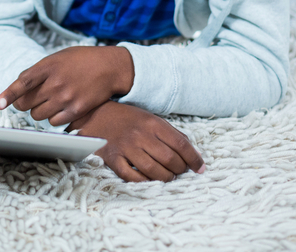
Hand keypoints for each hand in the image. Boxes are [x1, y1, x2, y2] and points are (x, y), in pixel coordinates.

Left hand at [0, 46, 134, 125]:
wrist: (110, 67)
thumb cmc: (81, 60)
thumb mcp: (58, 57)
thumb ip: (39, 71)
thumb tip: (21, 88)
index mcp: (48, 66)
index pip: (23, 83)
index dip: (9, 94)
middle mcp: (55, 83)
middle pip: (27, 103)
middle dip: (24, 104)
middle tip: (32, 100)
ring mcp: (66, 97)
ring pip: (38, 115)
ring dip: (40, 112)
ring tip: (51, 101)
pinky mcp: (76, 110)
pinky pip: (54, 122)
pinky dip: (54, 118)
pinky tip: (61, 108)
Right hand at [70, 101, 203, 181]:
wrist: (95, 114)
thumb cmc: (128, 119)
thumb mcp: (151, 119)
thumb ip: (171, 134)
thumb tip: (192, 153)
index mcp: (153, 123)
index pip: (181, 144)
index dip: (194, 159)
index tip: (200, 168)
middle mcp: (140, 135)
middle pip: (170, 160)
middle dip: (180, 170)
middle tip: (180, 172)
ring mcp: (126, 147)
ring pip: (153, 170)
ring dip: (165, 178)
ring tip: (168, 176)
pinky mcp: (113, 158)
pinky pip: (132, 176)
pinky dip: (144, 181)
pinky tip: (149, 179)